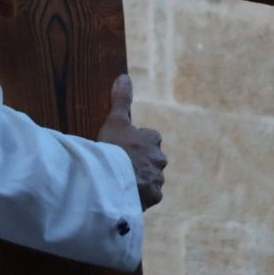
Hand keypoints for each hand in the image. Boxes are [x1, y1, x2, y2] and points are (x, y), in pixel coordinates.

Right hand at [95, 74, 166, 209]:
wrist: (113, 180)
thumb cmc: (114, 148)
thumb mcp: (115, 121)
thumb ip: (120, 100)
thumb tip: (124, 77)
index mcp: (153, 140)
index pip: (149, 138)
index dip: (135, 142)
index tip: (121, 147)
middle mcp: (160, 160)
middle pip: (151, 160)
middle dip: (139, 162)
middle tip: (120, 166)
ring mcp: (157, 179)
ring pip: (149, 178)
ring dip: (139, 180)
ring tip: (120, 182)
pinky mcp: (153, 197)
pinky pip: (147, 196)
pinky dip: (138, 196)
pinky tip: (124, 195)